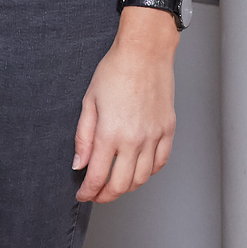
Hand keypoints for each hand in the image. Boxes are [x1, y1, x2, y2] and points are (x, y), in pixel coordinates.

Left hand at [72, 10, 176, 202]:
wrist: (144, 52)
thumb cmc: (115, 70)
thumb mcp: (89, 102)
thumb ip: (83, 137)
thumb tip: (79, 165)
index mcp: (110, 133)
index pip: (98, 176)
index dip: (88, 192)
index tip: (83, 194)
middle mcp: (134, 140)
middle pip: (121, 184)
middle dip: (105, 195)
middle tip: (97, 194)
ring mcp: (154, 136)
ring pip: (142, 178)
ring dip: (127, 187)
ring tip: (116, 184)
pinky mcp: (167, 130)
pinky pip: (160, 162)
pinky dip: (149, 172)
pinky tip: (139, 169)